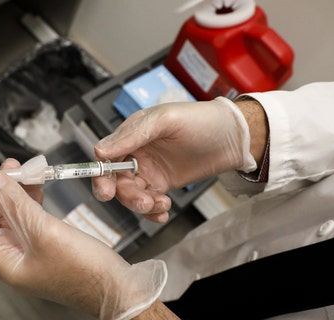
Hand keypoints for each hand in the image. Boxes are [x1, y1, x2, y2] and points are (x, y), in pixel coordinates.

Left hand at [0, 159, 166, 319]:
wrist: (116, 287)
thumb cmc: (84, 272)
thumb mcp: (44, 231)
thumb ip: (17, 204)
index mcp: (7, 262)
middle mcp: (17, 258)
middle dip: (1, 188)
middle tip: (8, 166)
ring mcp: (34, 253)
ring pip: (17, 215)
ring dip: (19, 191)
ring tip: (25, 170)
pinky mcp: (51, 246)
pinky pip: (34, 219)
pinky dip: (34, 200)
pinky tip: (38, 187)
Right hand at [92, 97, 257, 222]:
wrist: (234, 138)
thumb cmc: (201, 121)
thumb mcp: (165, 121)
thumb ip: (132, 135)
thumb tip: (99, 151)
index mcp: (132, 133)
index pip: (105, 156)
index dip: (101, 174)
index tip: (107, 190)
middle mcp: (137, 152)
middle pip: (116, 180)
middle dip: (125, 195)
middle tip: (142, 202)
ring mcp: (149, 170)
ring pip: (131, 194)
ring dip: (141, 204)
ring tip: (160, 204)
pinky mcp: (163, 184)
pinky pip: (148, 202)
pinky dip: (152, 212)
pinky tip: (163, 212)